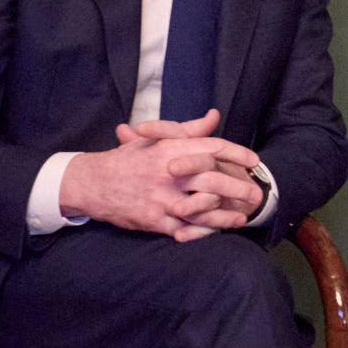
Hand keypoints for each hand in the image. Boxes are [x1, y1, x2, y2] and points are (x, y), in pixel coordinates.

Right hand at [61, 111, 265, 240]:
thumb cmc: (127, 160)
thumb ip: (188, 131)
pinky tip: (218, 230)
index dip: (237, 154)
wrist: (92, 184)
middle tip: (255, 194)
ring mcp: (161, 199)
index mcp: (169, 150)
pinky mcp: (154, 221)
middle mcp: (168, 174)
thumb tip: (213, 117)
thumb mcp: (155, 139)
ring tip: (242, 216)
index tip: (254, 161)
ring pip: (203, 209)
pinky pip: (186, 228)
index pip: (212, 148)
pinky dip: (204, 231)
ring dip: (226, 215)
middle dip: (238, 188)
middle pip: (213, 181)